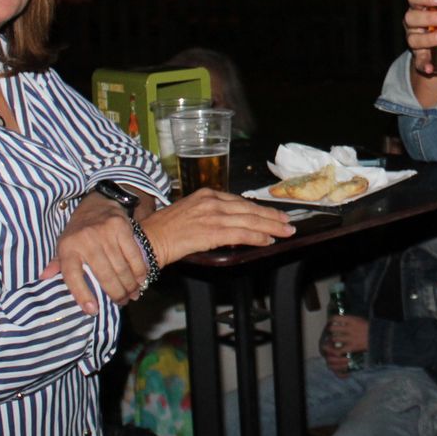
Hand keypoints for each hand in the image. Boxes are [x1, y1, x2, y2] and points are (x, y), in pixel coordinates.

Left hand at [40, 191, 145, 314]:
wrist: (98, 203)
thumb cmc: (80, 231)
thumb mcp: (65, 245)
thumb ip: (57, 263)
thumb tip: (43, 278)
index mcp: (68, 248)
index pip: (73, 276)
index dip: (82, 295)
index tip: (92, 310)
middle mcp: (85, 240)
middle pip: (103, 275)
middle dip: (116, 293)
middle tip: (122, 302)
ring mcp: (105, 233)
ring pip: (121, 268)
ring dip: (129, 286)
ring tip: (132, 295)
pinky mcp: (122, 227)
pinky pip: (134, 255)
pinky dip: (139, 271)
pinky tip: (141, 280)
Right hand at [137, 188, 294, 262]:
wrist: (149, 239)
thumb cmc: (165, 230)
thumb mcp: (190, 213)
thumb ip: (210, 214)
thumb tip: (230, 223)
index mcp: (207, 194)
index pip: (240, 201)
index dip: (259, 209)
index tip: (272, 213)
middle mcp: (212, 201)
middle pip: (249, 209)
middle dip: (271, 216)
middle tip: (287, 222)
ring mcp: (213, 216)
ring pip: (249, 221)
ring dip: (271, 227)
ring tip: (285, 232)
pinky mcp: (212, 231)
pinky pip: (241, 234)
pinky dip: (257, 237)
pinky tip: (268, 241)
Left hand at [321, 314, 367, 375]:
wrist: (378, 336)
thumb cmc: (368, 327)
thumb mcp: (359, 319)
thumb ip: (349, 319)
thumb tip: (339, 320)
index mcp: (351, 320)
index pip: (335, 318)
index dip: (331, 320)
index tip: (331, 321)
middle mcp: (349, 328)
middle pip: (333, 328)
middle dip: (330, 330)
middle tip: (331, 331)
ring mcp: (350, 338)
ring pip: (334, 339)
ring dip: (333, 339)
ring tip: (333, 340)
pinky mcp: (352, 347)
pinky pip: (340, 350)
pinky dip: (336, 351)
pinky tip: (336, 350)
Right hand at [403, 0, 436, 76]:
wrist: (435, 47)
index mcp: (418, 8)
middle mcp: (412, 23)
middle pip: (411, 18)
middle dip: (428, 17)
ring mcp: (413, 40)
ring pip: (414, 39)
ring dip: (429, 38)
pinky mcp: (418, 56)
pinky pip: (418, 61)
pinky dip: (424, 65)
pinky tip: (430, 68)